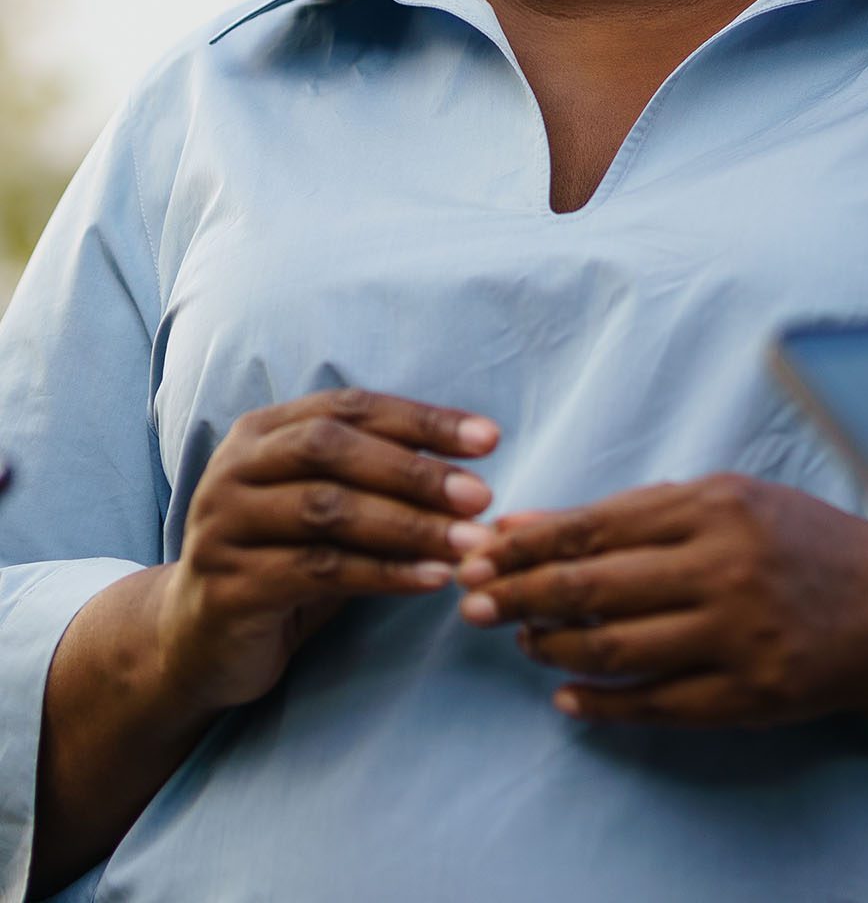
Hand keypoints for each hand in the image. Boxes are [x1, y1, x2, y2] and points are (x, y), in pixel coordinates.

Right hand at [156, 387, 498, 711]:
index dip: (422, 419)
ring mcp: (223, 526)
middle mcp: (234, 468)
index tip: (490, 439)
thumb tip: (470, 460)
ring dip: (410, 525)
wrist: (194, 641)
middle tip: (481, 495)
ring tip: (471, 544)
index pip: (351, 408)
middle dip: (415, 470)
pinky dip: (384, 573)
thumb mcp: (321, 506)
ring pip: (328, 510)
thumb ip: (372, 476)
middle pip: (333, 449)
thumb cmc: (279, 560)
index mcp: (260, 432)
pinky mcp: (229, 585)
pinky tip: (432, 579)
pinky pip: (319, 570)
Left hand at [456, 474, 867, 725]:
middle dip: (521, 593)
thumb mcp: (729, 499)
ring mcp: (738, 634)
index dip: (529, 543)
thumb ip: (638, 511)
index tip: (479, 553)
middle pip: (594, 586)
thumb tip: (536, 524)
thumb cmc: (801, 540)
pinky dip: (602, 701)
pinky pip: (657, 703)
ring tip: (521, 641)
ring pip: (617, 646)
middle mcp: (723, 566)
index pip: (596, 525)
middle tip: (471, 601)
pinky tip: (567, 695)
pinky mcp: (751, 693)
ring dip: (554, 646)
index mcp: (714, 505)